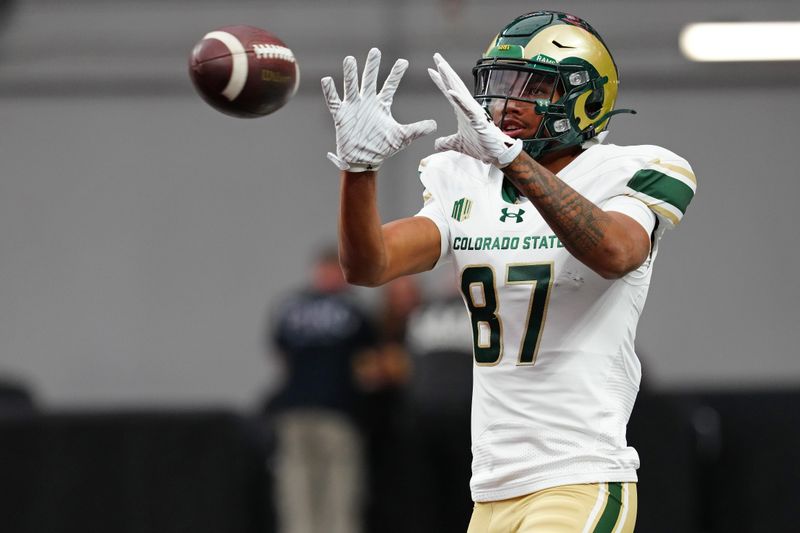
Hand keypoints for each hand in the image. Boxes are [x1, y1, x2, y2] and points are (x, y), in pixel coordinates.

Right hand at [322, 48, 436, 171]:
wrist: (364, 159)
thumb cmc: (382, 148)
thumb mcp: (402, 137)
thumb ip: (417, 129)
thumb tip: (435, 125)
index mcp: (381, 105)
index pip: (389, 86)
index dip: (396, 74)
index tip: (403, 61)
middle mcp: (367, 102)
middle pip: (369, 80)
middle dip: (372, 66)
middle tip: (375, 51)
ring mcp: (353, 107)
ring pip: (351, 86)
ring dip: (350, 74)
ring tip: (349, 59)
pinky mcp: (341, 115)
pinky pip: (334, 101)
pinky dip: (330, 92)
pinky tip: (327, 80)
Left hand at [428, 53, 521, 167]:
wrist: (496, 155)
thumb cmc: (481, 146)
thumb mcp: (457, 144)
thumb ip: (446, 142)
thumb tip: (436, 145)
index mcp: (461, 111)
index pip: (448, 92)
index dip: (440, 81)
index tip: (430, 69)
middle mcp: (467, 107)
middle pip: (454, 85)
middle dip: (445, 70)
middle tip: (436, 56)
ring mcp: (473, 112)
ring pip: (460, 91)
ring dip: (450, 78)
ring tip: (441, 66)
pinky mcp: (478, 120)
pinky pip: (466, 108)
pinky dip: (458, 99)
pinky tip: (450, 91)